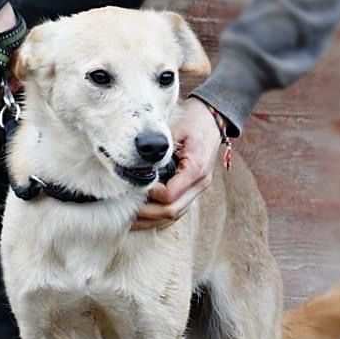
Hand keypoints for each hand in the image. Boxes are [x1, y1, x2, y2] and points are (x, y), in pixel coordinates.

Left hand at [133, 97, 222, 230]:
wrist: (213, 118)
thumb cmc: (194, 121)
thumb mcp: (176, 130)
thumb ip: (159, 150)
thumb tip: (139, 165)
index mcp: (196, 169)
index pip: (169, 195)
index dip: (150, 194)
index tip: (136, 187)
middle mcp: (200, 184)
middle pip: (172, 211)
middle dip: (147, 214)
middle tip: (126, 210)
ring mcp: (199, 189)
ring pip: (175, 216)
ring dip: (152, 220)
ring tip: (131, 220)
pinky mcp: (194, 190)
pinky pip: (178, 211)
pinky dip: (160, 217)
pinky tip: (144, 218)